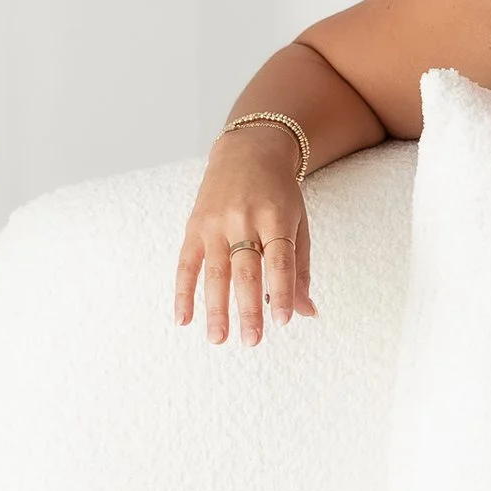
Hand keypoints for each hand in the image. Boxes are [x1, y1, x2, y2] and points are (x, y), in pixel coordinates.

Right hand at [173, 127, 315, 345]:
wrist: (248, 149)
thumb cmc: (280, 193)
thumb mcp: (298, 222)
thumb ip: (299, 268)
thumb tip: (307, 312)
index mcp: (276, 217)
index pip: (280, 260)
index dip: (281, 291)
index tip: (283, 321)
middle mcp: (244, 219)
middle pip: (246, 270)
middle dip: (248, 309)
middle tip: (252, 341)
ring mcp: (216, 223)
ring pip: (215, 272)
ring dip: (216, 309)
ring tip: (218, 339)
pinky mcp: (195, 226)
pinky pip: (186, 263)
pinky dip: (183, 292)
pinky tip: (183, 318)